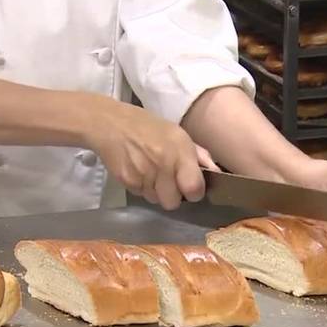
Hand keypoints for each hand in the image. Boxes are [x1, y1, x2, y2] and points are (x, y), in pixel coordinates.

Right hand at [87, 101, 215, 209]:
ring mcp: (143, 174)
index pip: (193, 189)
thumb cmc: (149, 127)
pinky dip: (141, 187)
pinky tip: (138, 171)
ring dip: (156, 191)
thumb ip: (198, 155)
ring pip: (156, 201)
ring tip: (151, 172)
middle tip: (169, 181)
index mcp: (179, 151)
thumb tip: (217, 173)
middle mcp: (163, 164)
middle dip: (173, 196)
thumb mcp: (177, 133)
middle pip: (173, 203)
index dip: (194, 192)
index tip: (190, 187)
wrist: (110, 123)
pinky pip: (140, 195)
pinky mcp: (127, 181)